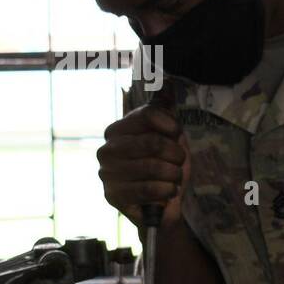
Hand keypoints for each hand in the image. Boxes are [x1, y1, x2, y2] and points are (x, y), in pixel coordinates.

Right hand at [97, 104, 190, 228]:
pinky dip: (167, 191)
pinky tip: (167, 192)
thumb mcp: (171, 136)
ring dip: (173, 175)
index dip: (171, 126)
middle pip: (153, 143)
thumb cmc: (166, 167)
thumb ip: (166, 110)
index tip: (177, 135)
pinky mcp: (111, 195)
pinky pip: (149, 188)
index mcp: (119, 129)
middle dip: (176, 156)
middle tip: (177, 163)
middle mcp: (107, 148)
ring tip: (172, 179)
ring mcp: (106, 172)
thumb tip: (168, 80)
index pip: (148, 114)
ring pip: (153, 167)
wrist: (164, 203)